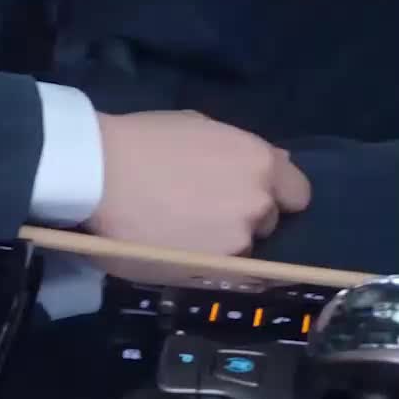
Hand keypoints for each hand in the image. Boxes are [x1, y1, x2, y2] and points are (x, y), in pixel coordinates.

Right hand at [86, 110, 311, 254]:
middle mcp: (257, 204)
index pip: (298, 192)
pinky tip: (178, 245)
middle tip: (208, 204)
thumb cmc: (144, 139)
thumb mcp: (199, 126)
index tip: (255, 191)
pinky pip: (222, 268)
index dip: (278, 192)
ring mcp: (237, 242)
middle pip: (267, 218)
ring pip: (243, 246)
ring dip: (224, 238)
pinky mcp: (213, 272)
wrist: (100, 175)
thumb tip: (268, 166)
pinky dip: (207, 260)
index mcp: (257, 162)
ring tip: (184, 227)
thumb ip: (239, 151)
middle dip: (246, 213)